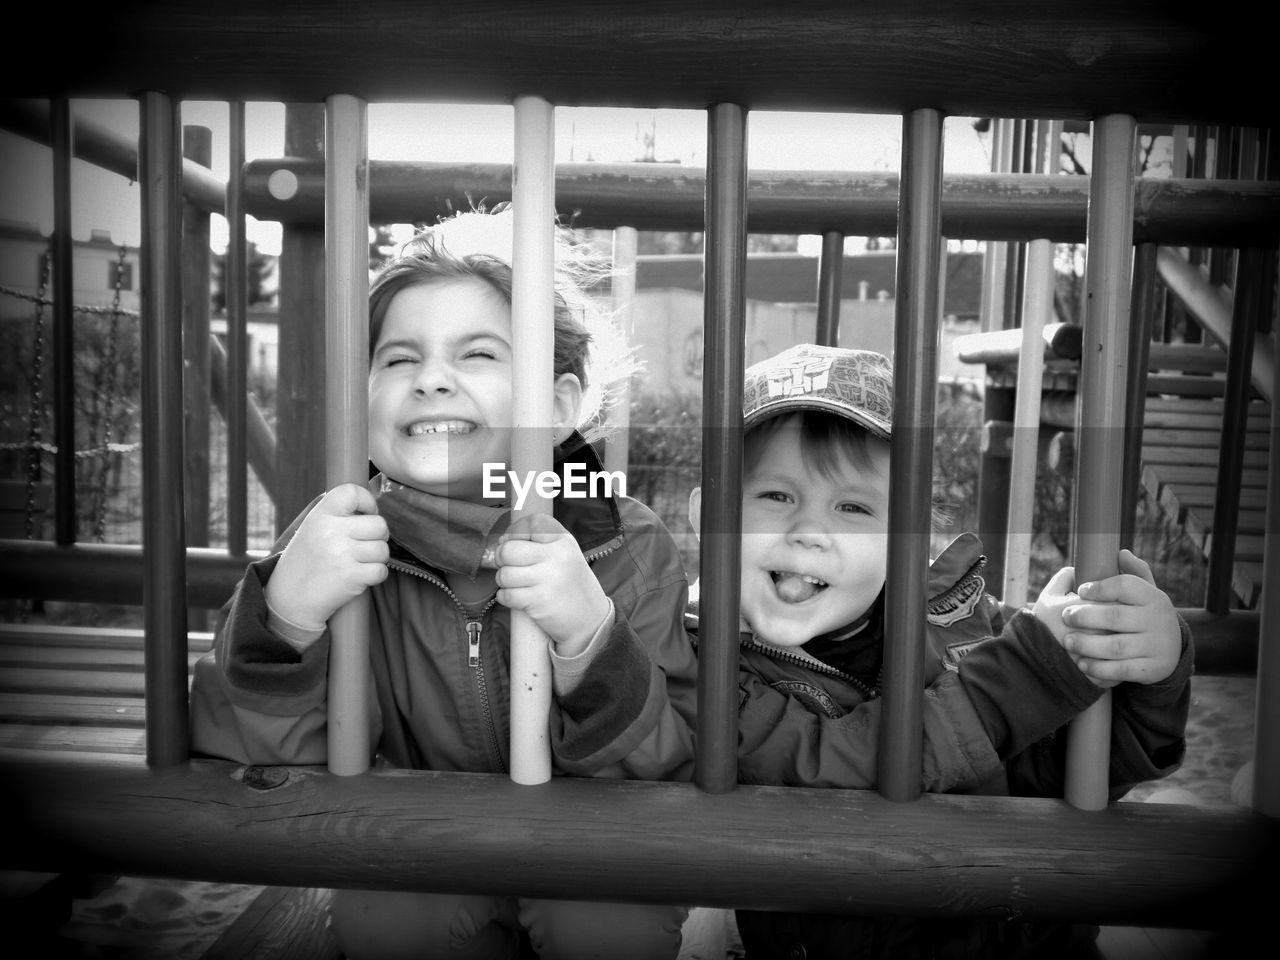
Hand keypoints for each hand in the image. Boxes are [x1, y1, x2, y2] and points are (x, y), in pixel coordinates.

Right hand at [265, 483, 389, 632]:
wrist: (289, 600)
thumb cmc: (306, 562)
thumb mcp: (312, 529)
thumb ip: (337, 516)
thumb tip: (372, 509)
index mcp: (320, 516)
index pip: (352, 492)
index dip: (367, 501)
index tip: (366, 514)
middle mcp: (331, 532)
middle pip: (379, 524)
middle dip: (378, 536)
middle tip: (365, 544)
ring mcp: (342, 555)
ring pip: (383, 549)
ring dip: (377, 558)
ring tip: (360, 561)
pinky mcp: (351, 577)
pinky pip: (381, 570)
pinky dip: (376, 575)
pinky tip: (361, 576)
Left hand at [494, 512, 610, 657]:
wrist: (590, 620)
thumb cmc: (571, 585)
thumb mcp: (565, 555)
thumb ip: (540, 543)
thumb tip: (502, 542)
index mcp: (564, 541)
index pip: (531, 523)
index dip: (515, 531)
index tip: (513, 541)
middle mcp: (557, 556)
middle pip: (509, 550)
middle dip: (501, 559)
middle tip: (509, 566)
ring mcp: (548, 579)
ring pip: (504, 574)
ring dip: (504, 581)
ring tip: (517, 584)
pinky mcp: (539, 601)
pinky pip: (506, 594)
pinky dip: (505, 597)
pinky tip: (517, 597)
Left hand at [1036, 550, 1180, 687]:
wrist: (1170, 650)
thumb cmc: (1143, 614)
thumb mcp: (1144, 592)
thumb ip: (1132, 573)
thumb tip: (1120, 553)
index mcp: (1153, 597)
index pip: (1125, 586)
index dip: (1100, 587)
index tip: (1080, 590)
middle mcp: (1157, 620)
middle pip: (1115, 616)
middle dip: (1085, 616)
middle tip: (1065, 616)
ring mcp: (1156, 646)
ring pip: (1116, 646)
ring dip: (1087, 644)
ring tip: (1068, 641)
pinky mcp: (1152, 669)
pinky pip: (1121, 670)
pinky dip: (1099, 668)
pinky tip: (1082, 664)